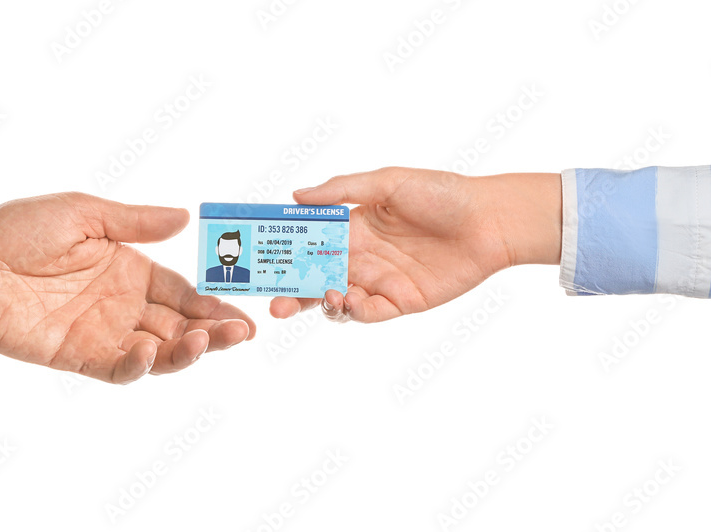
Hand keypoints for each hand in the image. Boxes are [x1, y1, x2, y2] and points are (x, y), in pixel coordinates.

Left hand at [0, 192, 255, 383]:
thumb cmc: (17, 231)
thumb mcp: (83, 213)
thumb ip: (134, 222)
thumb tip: (185, 218)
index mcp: (130, 270)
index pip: (182, 290)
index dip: (211, 299)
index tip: (240, 306)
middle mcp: (123, 305)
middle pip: (180, 325)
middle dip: (213, 330)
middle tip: (242, 332)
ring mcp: (103, 333)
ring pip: (159, 352)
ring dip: (187, 351)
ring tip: (206, 342)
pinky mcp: (78, 356)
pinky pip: (117, 368)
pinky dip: (139, 366)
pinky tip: (151, 351)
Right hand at [270, 167, 560, 322]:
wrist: (489, 220)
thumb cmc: (442, 193)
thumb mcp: (388, 181)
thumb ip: (342, 190)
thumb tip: (296, 195)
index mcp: (352, 226)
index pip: (308, 242)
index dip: (284, 251)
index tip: (260, 258)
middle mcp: (360, 256)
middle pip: (314, 278)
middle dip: (290, 291)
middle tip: (273, 302)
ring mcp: (378, 281)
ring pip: (334, 300)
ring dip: (319, 304)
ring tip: (321, 297)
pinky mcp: (399, 301)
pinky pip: (366, 313)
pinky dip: (350, 312)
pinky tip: (346, 301)